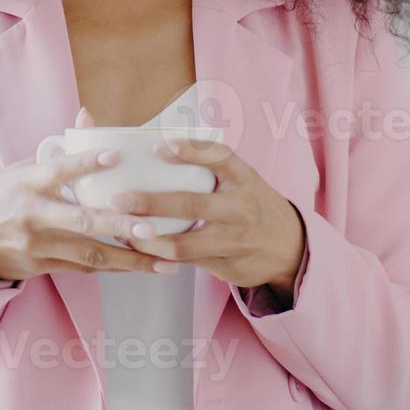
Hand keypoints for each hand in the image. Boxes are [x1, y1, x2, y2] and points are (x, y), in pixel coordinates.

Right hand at [0, 109, 177, 282]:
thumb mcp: (20, 167)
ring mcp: (37, 245)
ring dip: (130, 259)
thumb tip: (89, 114)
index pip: (60, 169)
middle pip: (82, 221)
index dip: (87, 162)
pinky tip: (142, 266)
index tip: (117, 156)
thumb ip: (59, 148)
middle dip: (120, 226)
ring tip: (165, 259)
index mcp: (28, 181)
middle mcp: (33, 215)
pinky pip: (84, 268)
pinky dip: (114, 266)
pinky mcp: (40, 267)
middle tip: (154, 227)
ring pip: (90, 255)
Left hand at [113, 137, 306, 301]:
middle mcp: (241, 208)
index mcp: (245, 178)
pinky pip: (186, 263)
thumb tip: (159, 143)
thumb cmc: (253, 204)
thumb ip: (212, 165)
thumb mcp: (243, 179)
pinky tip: (138, 247)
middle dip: (152, 202)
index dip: (189, 151)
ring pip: (184, 243)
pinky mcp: (226, 266)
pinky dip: (159, 255)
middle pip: (193, 204)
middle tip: (119, 199)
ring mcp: (234, 240)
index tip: (157, 147)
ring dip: (149, 238)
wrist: (291, 247)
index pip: (219, 157)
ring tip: (122, 229)